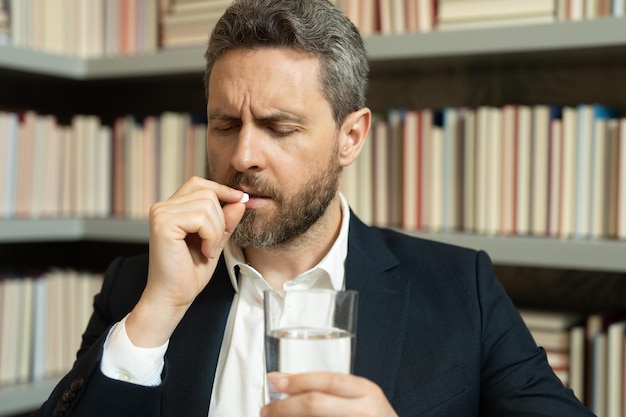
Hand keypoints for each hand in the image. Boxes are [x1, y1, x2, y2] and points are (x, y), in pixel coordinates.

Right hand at [126, 176, 246, 346]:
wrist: (174, 296)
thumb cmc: (190, 271)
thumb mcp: (216, 240)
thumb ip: (226, 219)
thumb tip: (240, 199)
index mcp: (172, 208)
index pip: (200, 184)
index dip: (222, 190)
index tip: (240, 201)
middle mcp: (162, 207)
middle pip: (207, 193)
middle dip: (221, 219)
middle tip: (214, 244)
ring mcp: (161, 214)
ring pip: (207, 205)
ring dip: (217, 231)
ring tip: (208, 250)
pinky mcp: (163, 224)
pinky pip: (201, 218)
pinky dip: (211, 236)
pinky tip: (205, 251)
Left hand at [261, 372, 397, 416]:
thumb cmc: (372, 416)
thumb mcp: (360, 397)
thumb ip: (330, 390)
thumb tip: (285, 383)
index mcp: (366, 391)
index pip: (328, 381)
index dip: (298, 380)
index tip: (275, 381)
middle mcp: (364, 409)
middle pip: (316, 403)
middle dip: (284, 407)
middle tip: (266, 410)